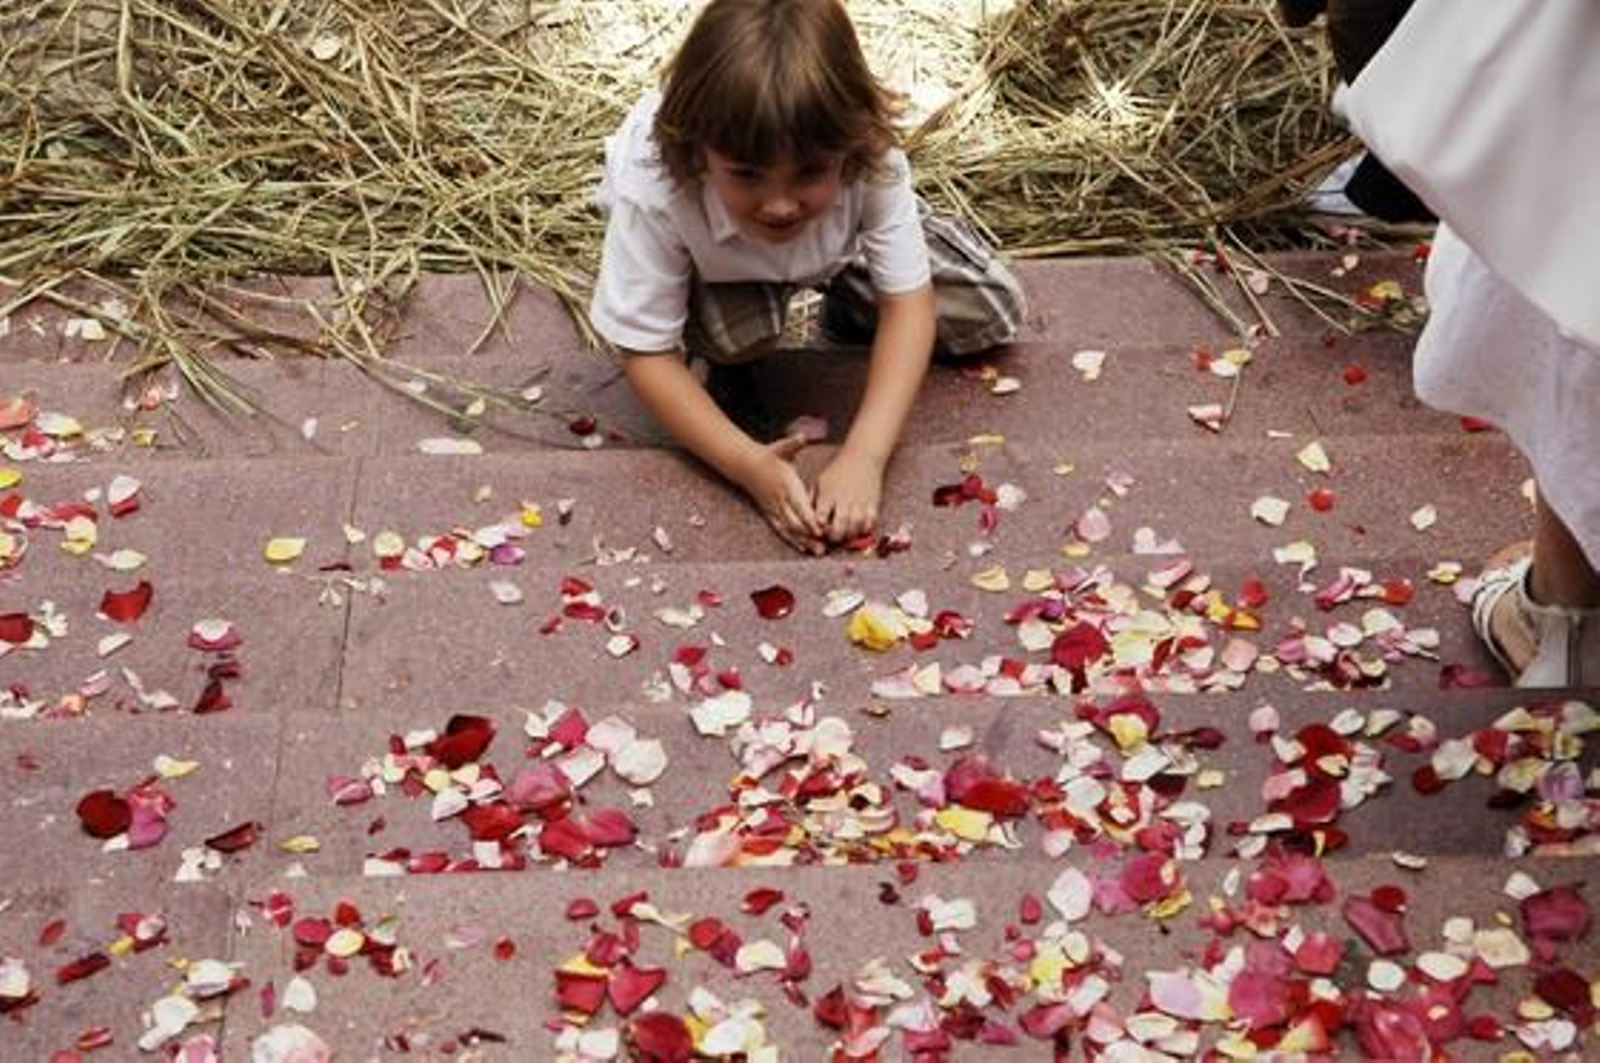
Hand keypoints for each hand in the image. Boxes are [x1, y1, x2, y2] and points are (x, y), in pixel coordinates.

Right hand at [736, 435, 826, 555]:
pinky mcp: (770, 514)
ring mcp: (774, 508)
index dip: (809, 518)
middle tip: (824, 546)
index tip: (820, 528)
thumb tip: (802, 437)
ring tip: (817, 552)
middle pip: (795, 522)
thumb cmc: (770, 456)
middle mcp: (779, 500)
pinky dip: (792, 540)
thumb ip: (793, 443)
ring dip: (803, 541)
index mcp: (786, 485)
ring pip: (789, 529)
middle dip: (809, 535)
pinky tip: (804, 549)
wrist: (747, 465)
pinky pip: (781, 530)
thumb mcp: (781, 447)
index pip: (798, 504)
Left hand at [814, 448, 884, 542]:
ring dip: (850, 535)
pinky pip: (871, 522)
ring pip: (856, 526)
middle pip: (840, 526)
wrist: (863, 457)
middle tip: (833, 538)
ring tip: (845, 535)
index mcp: (828, 495)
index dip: (818, 528)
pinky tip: (859, 528)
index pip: (820, 517)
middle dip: (835, 536)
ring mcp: (860, 502)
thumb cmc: (838, 470)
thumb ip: (813, 500)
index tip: (818, 530)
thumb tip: (807, 517)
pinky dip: (865, 529)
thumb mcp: (820, 482)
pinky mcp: (873, 503)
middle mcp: (844, 500)